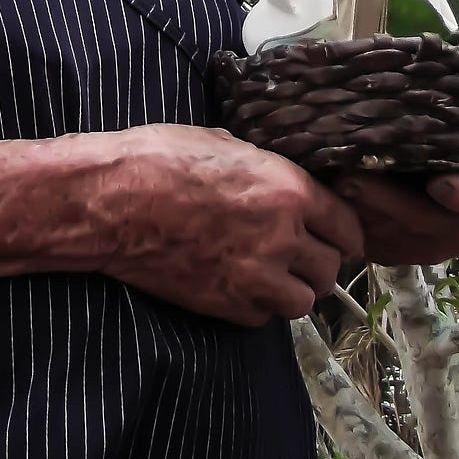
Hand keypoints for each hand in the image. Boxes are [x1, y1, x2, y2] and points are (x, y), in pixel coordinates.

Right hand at [90, 125, 364, 326]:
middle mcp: (282, 238)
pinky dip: (258, 304)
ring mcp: (255, 277)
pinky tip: (240, 283)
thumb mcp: (223, 142)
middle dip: (318, 260)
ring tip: (272, 273)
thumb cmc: (158, 159)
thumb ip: (264, 169)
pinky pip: (264, 317)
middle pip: (330, 268)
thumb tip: (277, 179)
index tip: (335, 234)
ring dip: (292, 288)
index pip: (347, 226)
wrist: (110, 202)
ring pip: (304, 300)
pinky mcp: (227, 304)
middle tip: (298, 252)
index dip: (342, 230)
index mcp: (289, 191)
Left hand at [330, 50, 458, 265]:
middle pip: (432, 227)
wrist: (414, 180)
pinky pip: (370, 244)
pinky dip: (350, 221)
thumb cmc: (447, 145)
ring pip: (395, 238)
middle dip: (394, 205)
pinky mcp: (388, 252)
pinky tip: (329, 197)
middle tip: (357, 177)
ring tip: (335, 180)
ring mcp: (423, 246)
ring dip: (364, 211)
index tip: (441, 183)